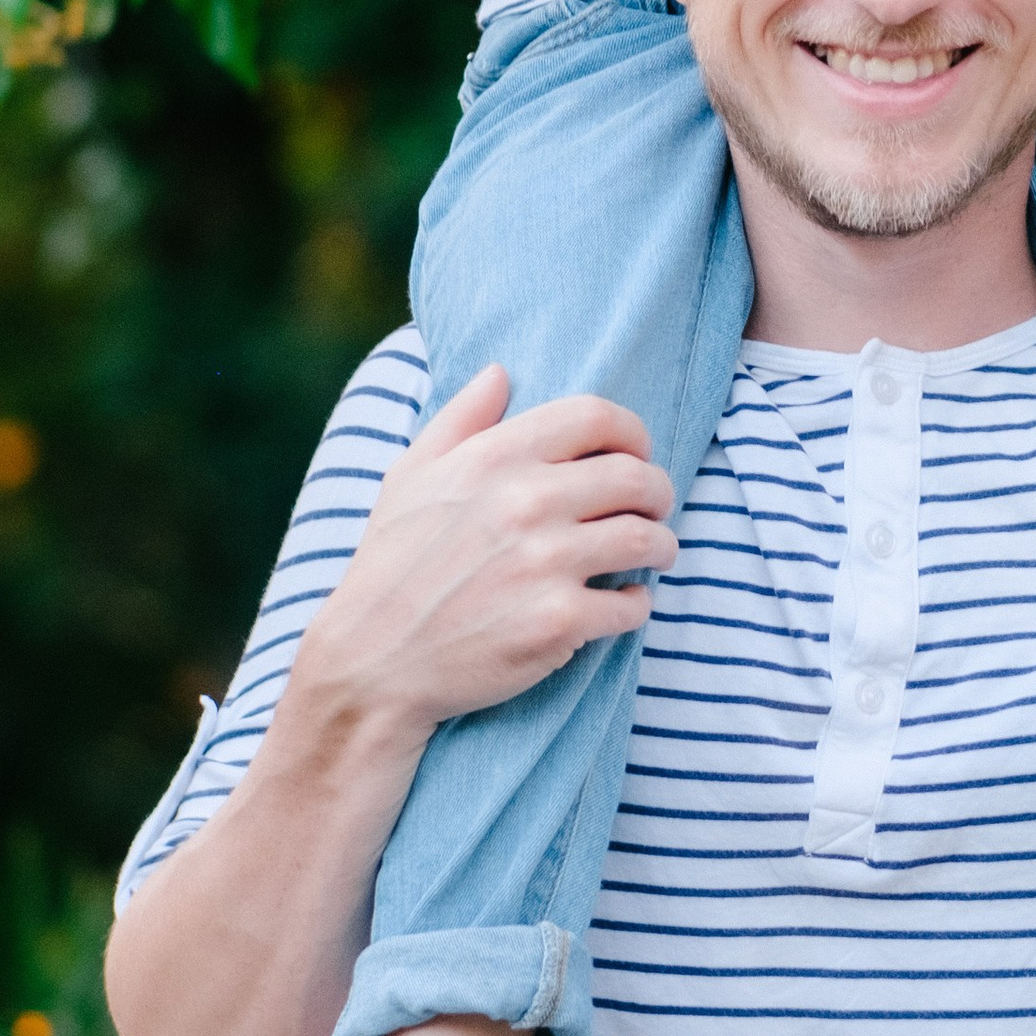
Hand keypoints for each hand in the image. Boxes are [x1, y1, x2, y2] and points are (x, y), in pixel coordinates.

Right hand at [298, 364, 677, 736]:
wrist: (372, 663)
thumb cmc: (391, 565)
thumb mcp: (411, 476)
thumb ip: (460, 418)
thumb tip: (499, 372)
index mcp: (494, 457)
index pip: (597, 416)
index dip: (632, 433)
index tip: (635, 454)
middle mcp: (525, 502)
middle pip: (637, 477)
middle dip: (658, 491)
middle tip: (654, 508)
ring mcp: (546, 564)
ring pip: (648, 538)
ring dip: (662, 545)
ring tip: (655, 552)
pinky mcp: (559, 623)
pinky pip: (633, 604)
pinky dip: (637, 603)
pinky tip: (624, 602)